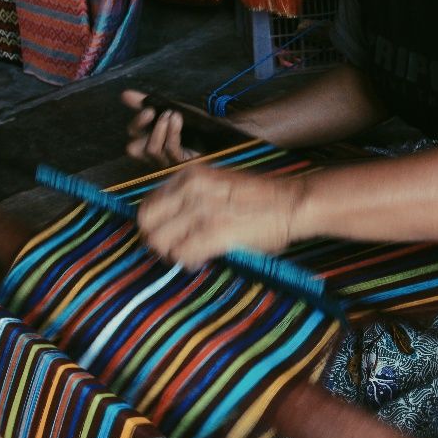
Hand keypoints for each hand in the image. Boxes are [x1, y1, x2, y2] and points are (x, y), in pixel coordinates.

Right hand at [122, 89, 196, 166]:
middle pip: (134, 148)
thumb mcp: (169, 109)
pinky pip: (171, 151)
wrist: (217, 133)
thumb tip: (124, 94)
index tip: (147, 108)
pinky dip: (172, 133)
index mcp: (149, 139)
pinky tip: (178, 121)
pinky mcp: (180, 164)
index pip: (133, 135)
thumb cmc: (191, 124)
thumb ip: (146, 102)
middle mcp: (155, 153)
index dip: (137, 122)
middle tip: (151, 111)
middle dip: (140, 127)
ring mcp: (167, 161)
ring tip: (171, 114)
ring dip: (159, 129)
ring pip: (152, 149)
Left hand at [137, 164, 309, 268]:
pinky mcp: (213, 232)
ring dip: (172, 254)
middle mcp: (190, 188)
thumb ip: (189, 197)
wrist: (291, 202)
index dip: (154, 224)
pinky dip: (188, 263)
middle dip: (155, 240)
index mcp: (189, 174)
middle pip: (146, 222)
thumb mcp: (217, 183)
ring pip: (159, 241)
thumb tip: (166, 223)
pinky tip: (202, 260)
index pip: (148, 203)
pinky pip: (181, 255)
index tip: (168, 235)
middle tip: (172, 250)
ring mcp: (201, 209)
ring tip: (190, 255)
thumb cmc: (259, 198)